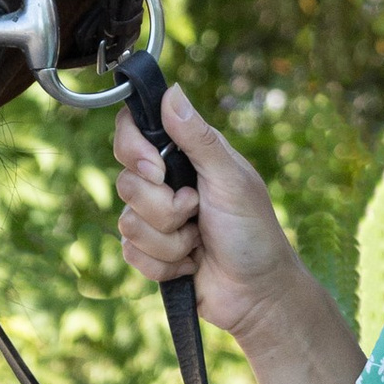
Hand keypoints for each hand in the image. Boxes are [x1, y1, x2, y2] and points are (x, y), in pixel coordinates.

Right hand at [113, 81, 303, 345]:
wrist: (257, 294)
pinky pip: (131, 254)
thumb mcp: (230, 179)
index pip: (133, 130)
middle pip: (125, 181)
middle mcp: (165, 182)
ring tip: (199, 242)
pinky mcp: (150, 253)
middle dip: (164, 207)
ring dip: (170, 240)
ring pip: (128, 222)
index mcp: (185, 154)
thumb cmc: (253, 231)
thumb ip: (198, 138)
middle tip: (196, 211)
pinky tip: (191, 265)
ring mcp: (155, 218)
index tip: (157, 169)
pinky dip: (165, 265)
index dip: (134, 149)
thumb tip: (172, 90)